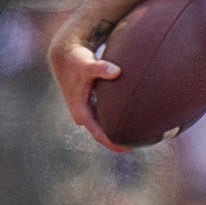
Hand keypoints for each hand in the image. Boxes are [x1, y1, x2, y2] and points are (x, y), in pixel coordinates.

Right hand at [47, 21, 125, 151]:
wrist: (64, 55)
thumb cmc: (76, 60)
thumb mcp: (87, 65)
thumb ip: (100, 68)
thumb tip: (116, 72)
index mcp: (81, 112)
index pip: (99, 135)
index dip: (114, 144)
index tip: (130, 149)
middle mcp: (82, 115)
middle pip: (102, 134)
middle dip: (118, 141)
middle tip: (141, 143)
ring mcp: (85, 111)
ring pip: (102, 127)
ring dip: (116, 132)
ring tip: (137, 135)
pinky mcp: (88, 104)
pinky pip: (102, 118)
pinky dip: (113, 121)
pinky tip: (128, 119)